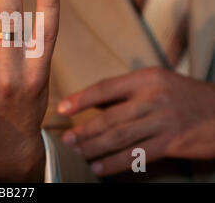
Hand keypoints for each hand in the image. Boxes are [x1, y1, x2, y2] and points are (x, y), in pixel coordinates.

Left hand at [57, 67, 214, 176]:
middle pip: (110, 117)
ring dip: (95, 148)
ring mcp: (163, 121)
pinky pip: (137, 155)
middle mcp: (152, 97)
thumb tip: (94, 102)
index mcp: (146, 79)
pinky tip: (100, 168)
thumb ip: (128, 91)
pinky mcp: (172, 142)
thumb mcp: (159, 82)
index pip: (105, 88)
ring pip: (120, 137)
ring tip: (78, 154)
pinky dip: (116, 164)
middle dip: (84, 130)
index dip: (81, 99)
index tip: (62, 109)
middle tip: (66, 140)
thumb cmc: (186, 95)